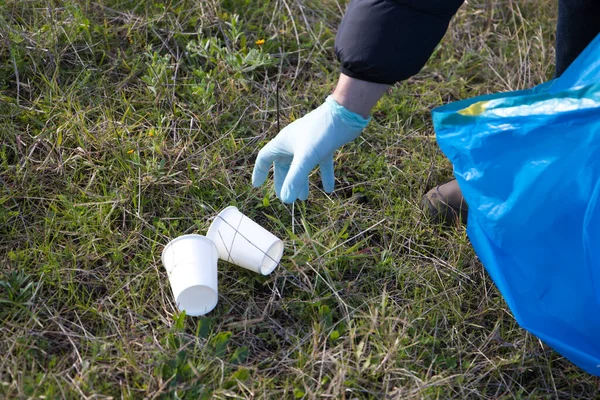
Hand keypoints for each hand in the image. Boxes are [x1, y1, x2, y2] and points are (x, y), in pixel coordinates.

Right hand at [252, 95, 369, 202]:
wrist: (345, 114)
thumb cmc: (321, 132)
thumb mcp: (306, 157)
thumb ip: (295, 178)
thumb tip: (286, 200)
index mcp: (283, 142)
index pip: (264, 158)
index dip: (260, 172)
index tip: (257, 186)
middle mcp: (294, 142)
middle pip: (283, 165)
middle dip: (284, 182)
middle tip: (285, 198)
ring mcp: (310, 143)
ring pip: (301, 165)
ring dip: (302, 181)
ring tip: (304, 198)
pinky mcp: (325, 145)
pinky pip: (321, 163)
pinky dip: (324, 176)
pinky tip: (329, 189)